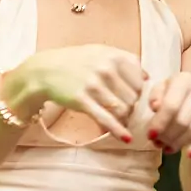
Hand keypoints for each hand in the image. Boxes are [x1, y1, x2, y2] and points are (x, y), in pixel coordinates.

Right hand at [12, 45, 147, 137]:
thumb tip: (147, 77)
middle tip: (123, 110)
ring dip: (124, 118)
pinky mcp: (82, 100)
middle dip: (131, 106)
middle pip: (133, 97)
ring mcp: (94, 85)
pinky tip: (125, 138)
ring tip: (121, 120)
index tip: (131, 96)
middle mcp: (105, 69)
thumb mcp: (99, 52)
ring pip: (123, 109)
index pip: (140, 80)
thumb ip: (124, 61)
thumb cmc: (74, 62)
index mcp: (113, 55)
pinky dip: (118, 131)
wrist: (44, 71)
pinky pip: (106, 119)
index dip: (138, 91)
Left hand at [146, 72, 190, 156]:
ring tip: (170, 149)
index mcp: (183, 79)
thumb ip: (155, 97)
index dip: (160, 123)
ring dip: (181, 142)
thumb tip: (156, 106)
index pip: (170, 105)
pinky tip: (190, 154)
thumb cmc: (177, 95)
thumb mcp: (162, 92)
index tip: (150, 136)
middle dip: (169, 136)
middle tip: (160, 145)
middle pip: (183, 120)